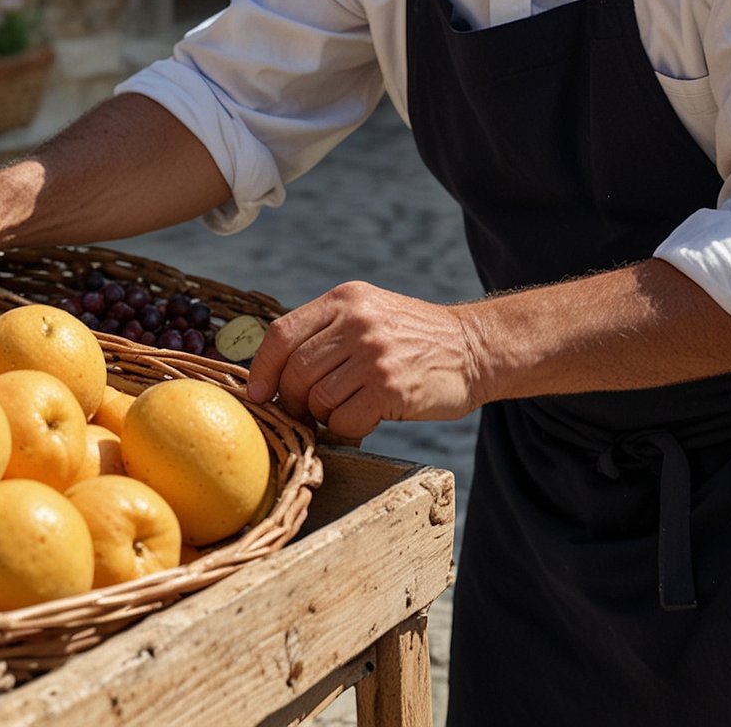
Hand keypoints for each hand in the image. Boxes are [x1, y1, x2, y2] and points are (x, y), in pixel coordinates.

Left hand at [243, 281, 480, 441]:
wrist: (473, 348)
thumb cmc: (413, 338)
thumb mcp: (368, 313)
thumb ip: (326, 332)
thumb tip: (272, 372)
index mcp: (344, 299)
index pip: (281, 333)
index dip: (261, 369)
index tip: (257, 393)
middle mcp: (356, 322)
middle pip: (295, 371)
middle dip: (292, 400)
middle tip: (304, 413)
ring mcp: (374, 354)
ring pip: (317, 399)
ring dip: (323, 417)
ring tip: (342, 413)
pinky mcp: (390, 388)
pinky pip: (344, 421)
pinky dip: (346, 431)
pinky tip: (363, 422)